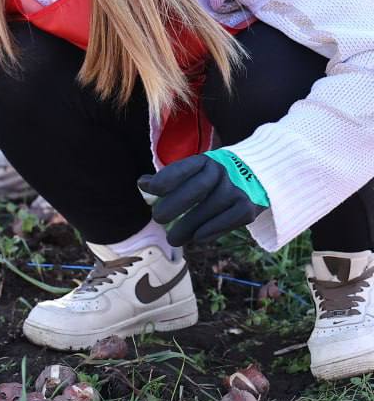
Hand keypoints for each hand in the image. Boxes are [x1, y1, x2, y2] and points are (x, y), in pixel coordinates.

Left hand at [140, 151, 267, 245]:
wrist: (258, 176)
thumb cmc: (214, 177)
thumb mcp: (195, 171)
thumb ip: (170, 178)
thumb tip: (142, 183)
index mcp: (205, 161)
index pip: (184, 168)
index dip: (167, 178)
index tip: (151, 188)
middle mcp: (222, 172)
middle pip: (196, 189)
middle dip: (174, 204)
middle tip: (157, 218)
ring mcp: (237, 189)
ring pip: (209, 209)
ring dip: (188, 226)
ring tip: (173, 239)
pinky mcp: (248, 207)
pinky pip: (227, 221)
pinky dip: (210, 231)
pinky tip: (196, 238)